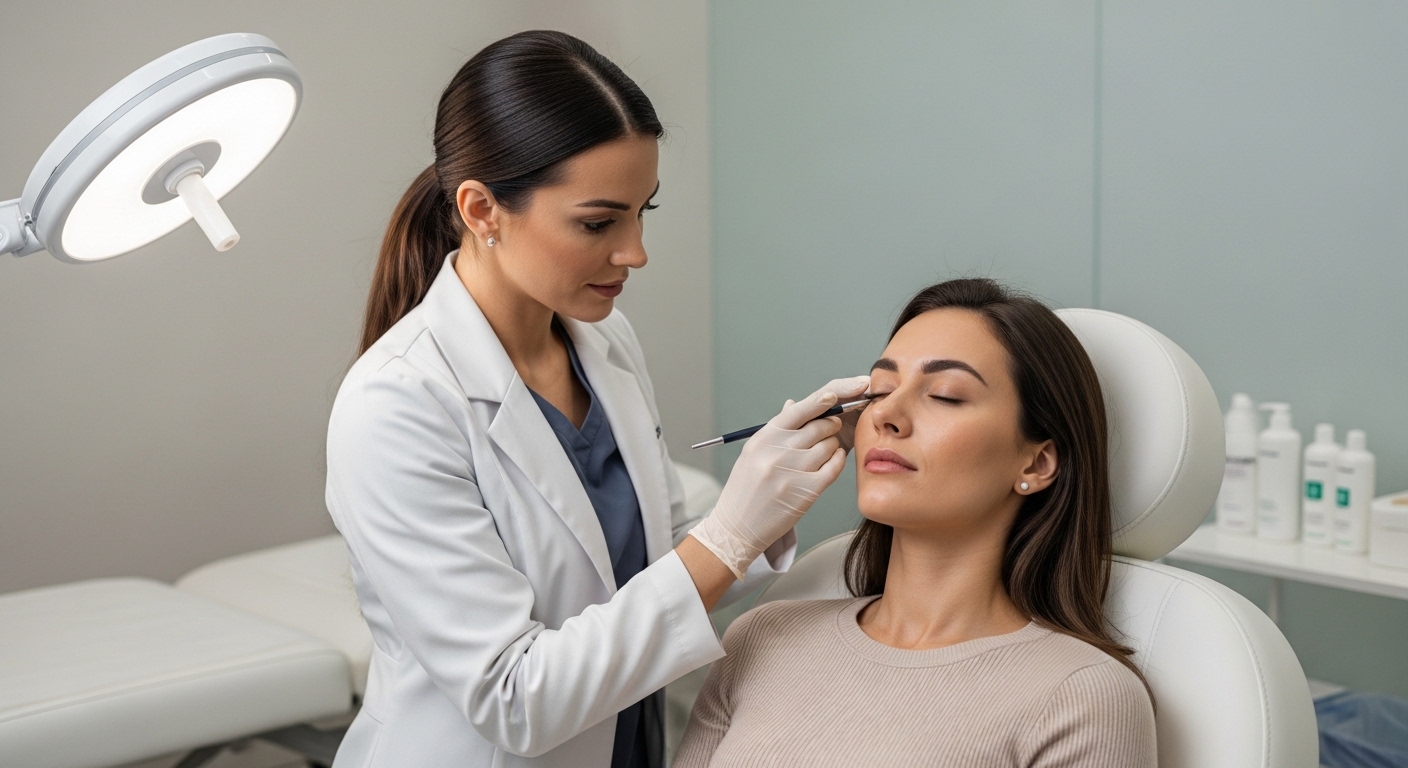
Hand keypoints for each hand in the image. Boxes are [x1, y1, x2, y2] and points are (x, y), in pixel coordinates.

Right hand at [688, 375, 869, 578]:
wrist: (736, 527)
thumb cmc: (745, 489)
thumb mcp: (754, 453)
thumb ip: (777, 429)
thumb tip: (794, 402)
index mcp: (764, 437)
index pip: (799, 409)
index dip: (822, 400)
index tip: (838, 395)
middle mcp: (778, 450)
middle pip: (820, 426)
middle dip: (831, 425)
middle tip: (831, 429)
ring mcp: (792, 471)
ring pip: (830, 445)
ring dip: (832, 446)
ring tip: (823, 453)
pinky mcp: (806, 491)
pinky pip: (834, 466)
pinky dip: (838, 461)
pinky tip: (833, 461)